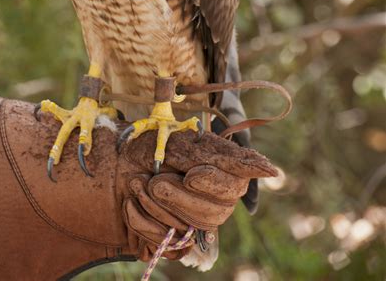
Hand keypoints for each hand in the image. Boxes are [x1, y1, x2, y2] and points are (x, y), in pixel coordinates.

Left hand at [118, 128, 276, 261]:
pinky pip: (164, 243)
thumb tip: (271, 171)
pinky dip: (141, 220)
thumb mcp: (185, 141)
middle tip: (156, 179)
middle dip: (178, 196)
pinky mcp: (170, 240)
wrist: (113, 161)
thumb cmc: (153, 144)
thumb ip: (225, 155)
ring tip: (140, 183)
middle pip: (213, 213)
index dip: (212, 182)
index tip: (191, 174)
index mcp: (224, 174)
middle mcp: (214, 202)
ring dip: (156, 205)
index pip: (234, 186)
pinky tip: (131, 202)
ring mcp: (193, 223)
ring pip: (188, 228)